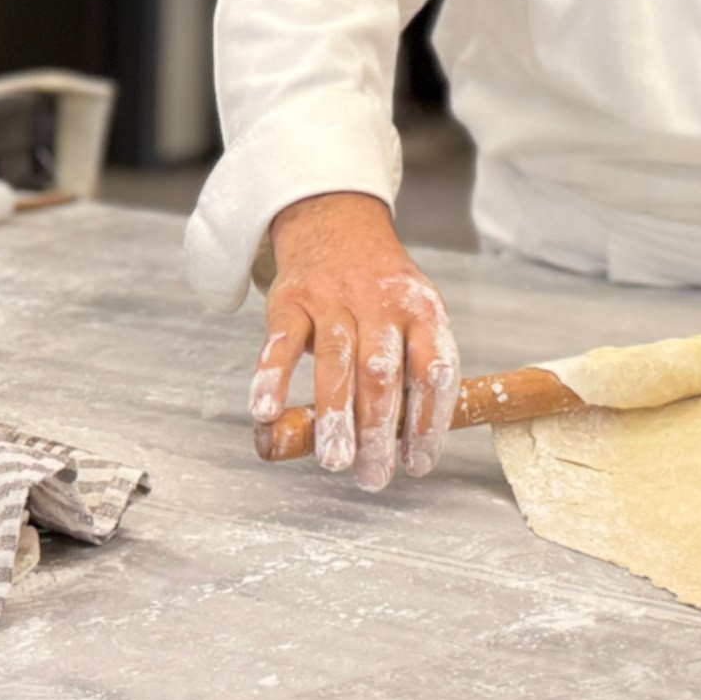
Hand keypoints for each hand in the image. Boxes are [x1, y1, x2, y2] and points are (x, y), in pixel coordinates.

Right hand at [253, 192, 460, 491]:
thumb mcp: (415, 316)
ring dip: (334, 415)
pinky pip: (281, 341)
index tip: (418, 464)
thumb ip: (415, 371)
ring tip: (334, 460)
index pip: (433, 370)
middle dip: (378, 430)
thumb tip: (414, 448)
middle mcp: (381, 303)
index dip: (428, 421)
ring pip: (335, 360)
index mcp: (422, 311)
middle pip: (382, 372)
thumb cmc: (381, 292)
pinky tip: (267, 412)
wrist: (338, 223)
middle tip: (373, 476)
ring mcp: (334, 298)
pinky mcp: (292, 299)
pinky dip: (271, 377)